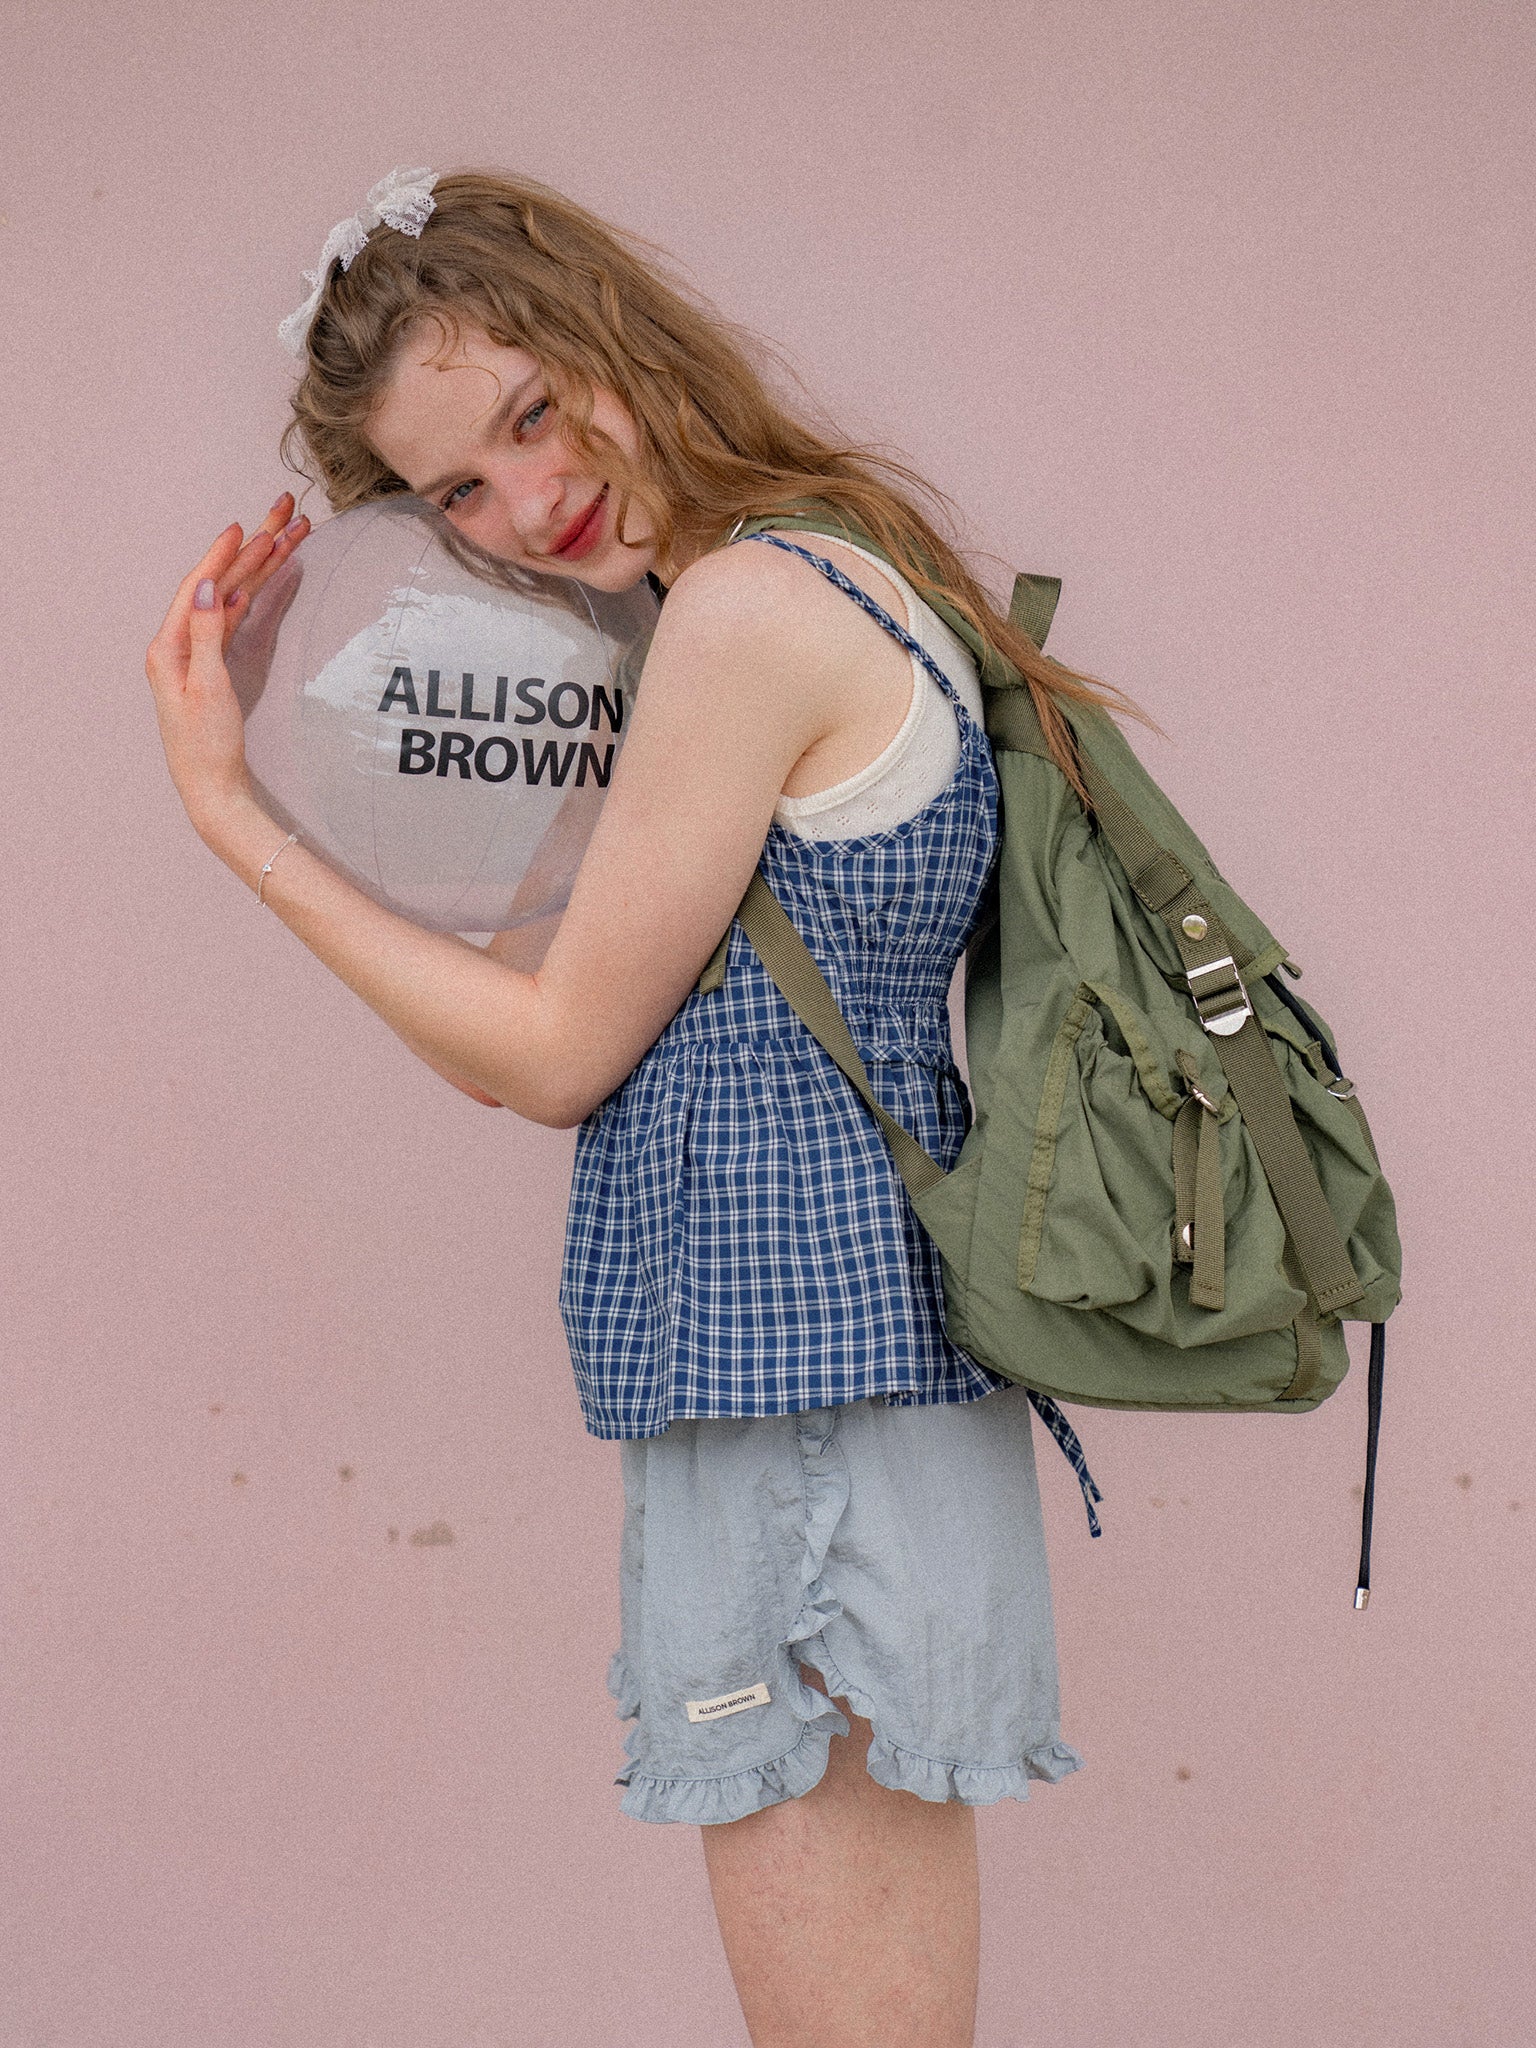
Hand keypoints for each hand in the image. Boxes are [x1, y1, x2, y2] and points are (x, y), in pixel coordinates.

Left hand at [145, 493, 311, 838]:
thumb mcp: (208, 688)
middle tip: (282, 514)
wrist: (213, 787)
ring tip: (288, 536)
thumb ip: (207, 634)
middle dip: (254, 549)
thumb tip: (210, 587)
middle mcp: (181, 644)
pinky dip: (255, 594)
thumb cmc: (206, 746)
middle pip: (222, 583)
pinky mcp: (218, 667)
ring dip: (260, 567)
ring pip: (234, 597)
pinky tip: (266, 579)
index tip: (246, 525)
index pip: (200, 586)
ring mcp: (200, 654)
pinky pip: (237, 619)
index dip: (223, 554)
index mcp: (170, 646)